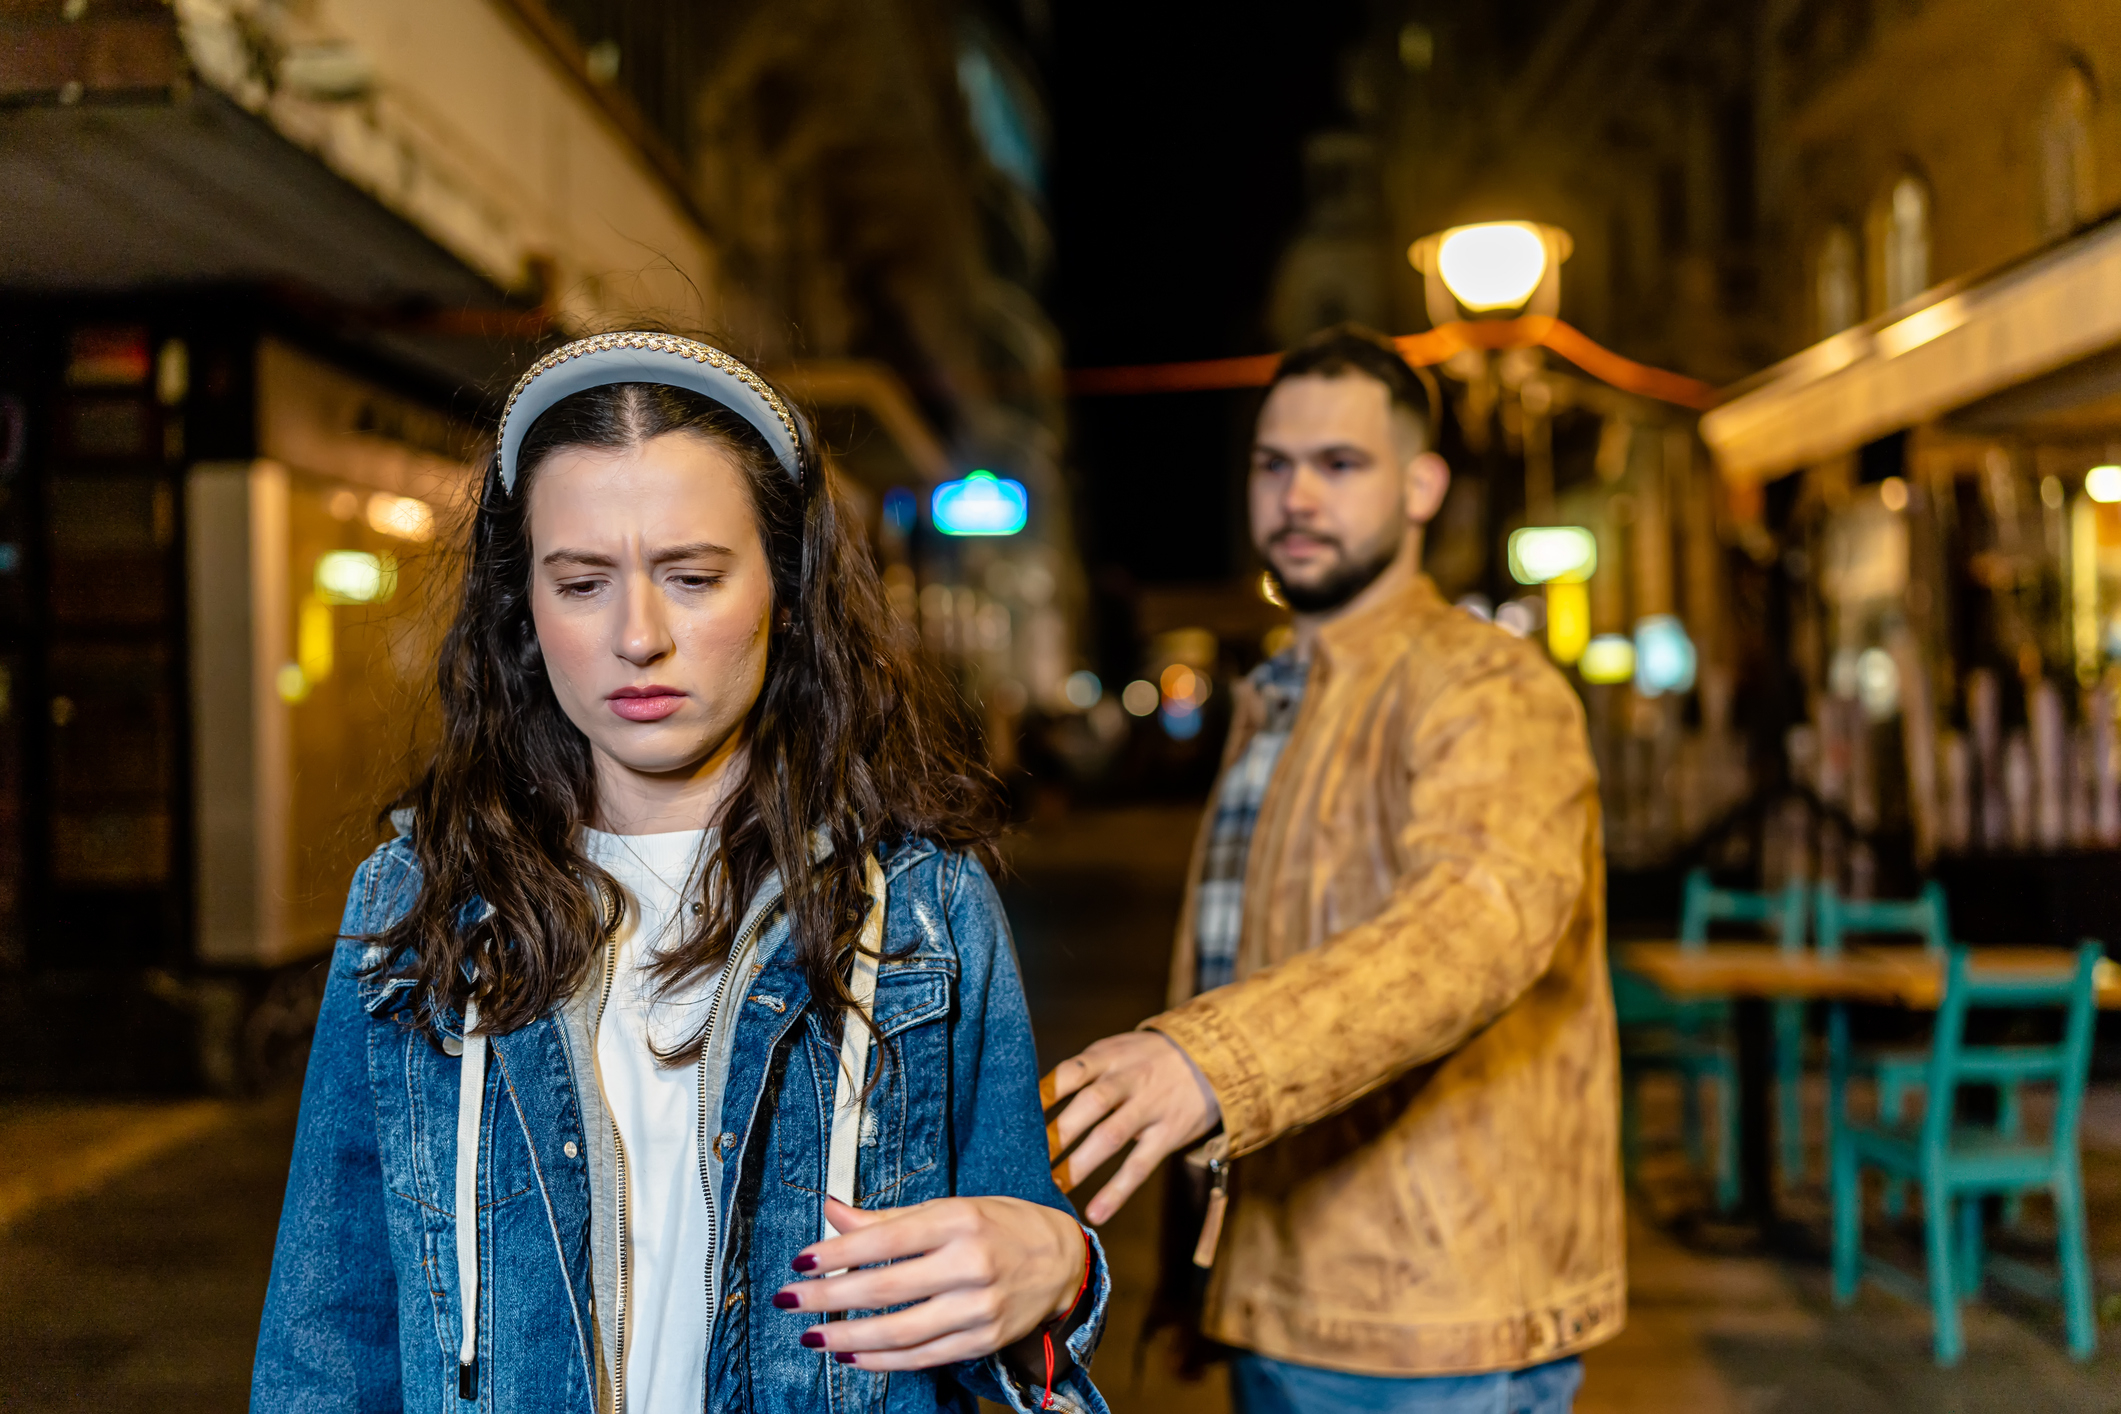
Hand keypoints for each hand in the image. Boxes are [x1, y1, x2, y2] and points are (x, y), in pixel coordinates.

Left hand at [773, 1196, 1085, 1370]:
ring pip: (900, 1332)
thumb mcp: (948, 1208)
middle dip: (827, 1298)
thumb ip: (887, 1219)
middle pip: (885, 1290)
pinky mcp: (984, 1340)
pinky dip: (882, 1360)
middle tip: (788, 1300)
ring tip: (812, 1336)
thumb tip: (831, 1211)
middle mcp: (970, 1265)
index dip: (837, 1254)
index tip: (799, 1262)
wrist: (1062, 1259)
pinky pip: (923, 1357)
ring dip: (847, 1337)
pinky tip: (852, 1354)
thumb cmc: (998, 1224)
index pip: (884, 1241)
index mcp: (958, 1221)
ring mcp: (979, 1308)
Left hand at [1041, 1030, 1220, 1224]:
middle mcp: (1128, 1079)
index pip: (1070, 1072)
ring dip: (1079, 1164)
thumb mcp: (1115, 1050)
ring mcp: (1150, 1107)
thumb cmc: (1146, 1058)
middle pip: (1089, 1105)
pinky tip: (1096, 1213)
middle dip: (1056, 1134)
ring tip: (1051, 1187)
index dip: (1042, 1094)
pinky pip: (1141, 1165)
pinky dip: (1117, 1191)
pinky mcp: (1168, 1133)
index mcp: (1108, 1057)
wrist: (1212, 1055)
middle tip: (1024, 1160)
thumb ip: (1082, 1072)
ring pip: (1111, 1136)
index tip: (1013, 1118)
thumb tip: (1032, 1101)